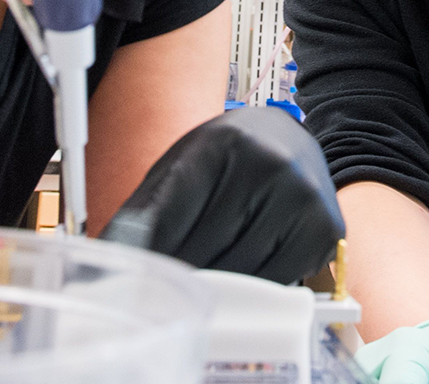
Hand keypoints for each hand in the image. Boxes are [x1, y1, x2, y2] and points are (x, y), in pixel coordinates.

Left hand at [100, 107, 343, 284]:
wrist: (289, 141)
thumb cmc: (228, 158)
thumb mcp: (180, 166)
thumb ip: (146, 212)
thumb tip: (105, 260)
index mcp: (221, 143)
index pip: (170, 217)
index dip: (146, 256)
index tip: (129, 282)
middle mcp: (268, 164)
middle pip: (204, 248)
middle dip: (178, 272)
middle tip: (163, 288)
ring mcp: (301, 196)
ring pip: (241, 271)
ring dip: (215, 285)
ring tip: (201, 280)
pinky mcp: (324, 228)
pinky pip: (277, 280)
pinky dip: (254, 287)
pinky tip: (243, 272)